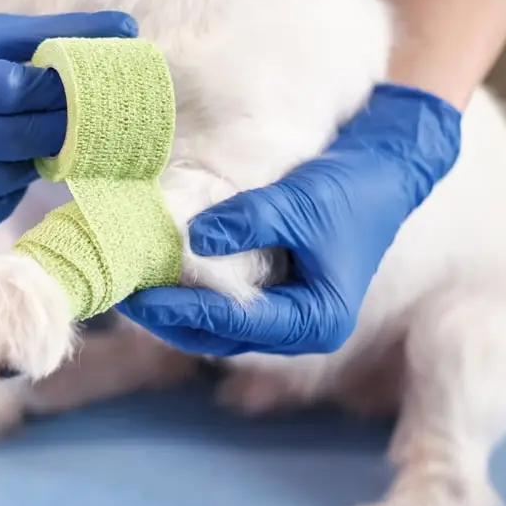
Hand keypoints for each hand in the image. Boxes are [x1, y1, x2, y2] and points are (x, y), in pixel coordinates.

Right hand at [0, 0, 137, 232]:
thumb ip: (57, 34)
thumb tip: (130, 28)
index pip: (11, 90)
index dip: (55, 97)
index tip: (84, 95)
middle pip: (1, 142)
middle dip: (52, 138)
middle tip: (81, 133)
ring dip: (26, 170)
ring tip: (37, 151)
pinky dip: (0, 200)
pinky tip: (4, 178)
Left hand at [117, 84, 461, 355]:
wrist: (384, 169)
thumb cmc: (352, 190)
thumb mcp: (301, 202)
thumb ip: (249, 220)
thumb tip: (190, 237)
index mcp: (315, 320)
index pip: (237, 323)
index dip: (185, 311)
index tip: (141, 297)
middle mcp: (297, 326)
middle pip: (218, 335)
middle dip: (167, 319)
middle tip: (120, 295)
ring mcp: (283, 311)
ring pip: (215, 326)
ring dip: (173, 311)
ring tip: (127, 289)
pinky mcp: (272, 290)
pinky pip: (221, 303)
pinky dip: (189, 294)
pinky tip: (157, 275)